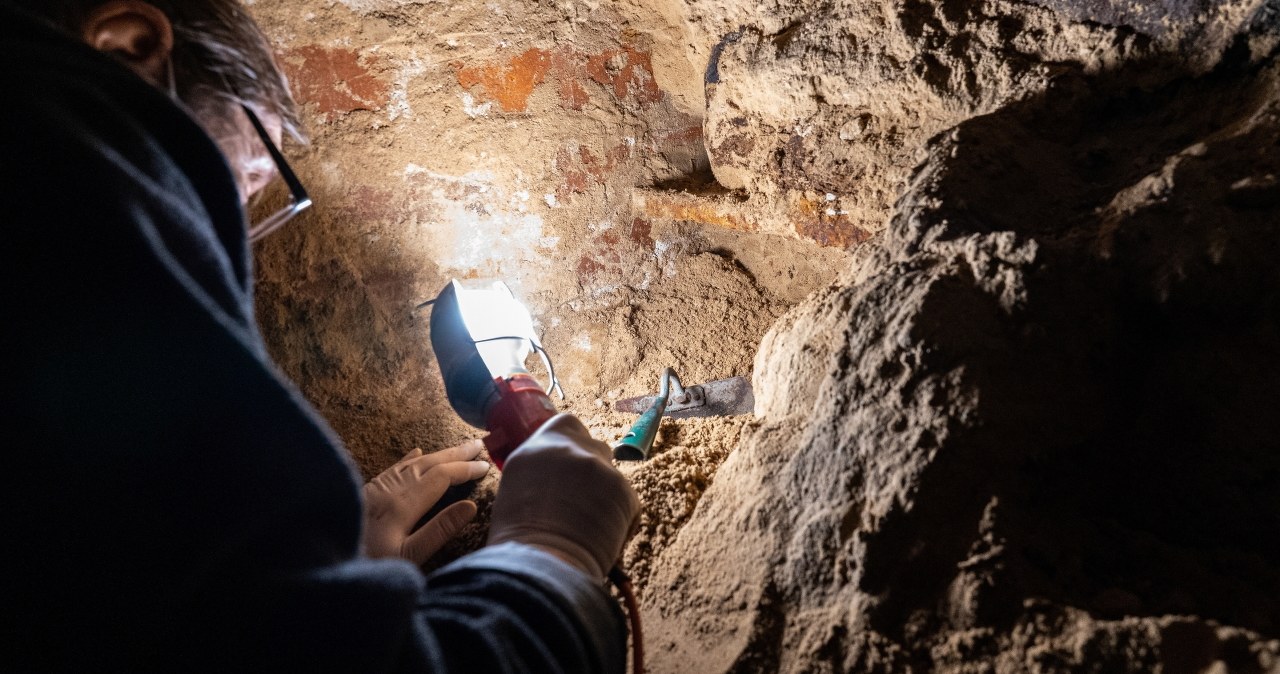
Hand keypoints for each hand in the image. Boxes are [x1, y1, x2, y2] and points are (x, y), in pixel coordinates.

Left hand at [362, 440, 489, 564]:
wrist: (322, 563)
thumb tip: (470, 506)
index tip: (486, 465)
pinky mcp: (364, 493)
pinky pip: (391, 469)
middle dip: (455, 454)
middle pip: (428, 464)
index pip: (441, 477)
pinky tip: (416, 453)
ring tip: (457, 449)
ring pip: (411, 464)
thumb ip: (440, 530)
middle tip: (478, 445)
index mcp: (403, 504)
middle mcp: (389, 490)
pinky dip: (408, 459)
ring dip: (437, 454)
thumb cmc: (370, 566)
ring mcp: (375, 489)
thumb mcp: (409, 557)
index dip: (465, 469)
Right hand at [488, 414, 640, 579]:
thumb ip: (538, 474)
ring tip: (589, 528)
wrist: (541, 567)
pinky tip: (603, 540)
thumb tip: (556, 479)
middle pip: (595, 447)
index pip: (566, 425)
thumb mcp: (516, 494)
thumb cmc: (519, 544)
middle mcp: (567, 449)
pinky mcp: (623, 489)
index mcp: (534, 449)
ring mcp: (597, 466)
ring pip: (612, 477)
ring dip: (607, 497)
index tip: (572, 464)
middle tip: (584, 502)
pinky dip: (621, 520)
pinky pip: (628, 503)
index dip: (573, 444)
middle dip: (594, 470)